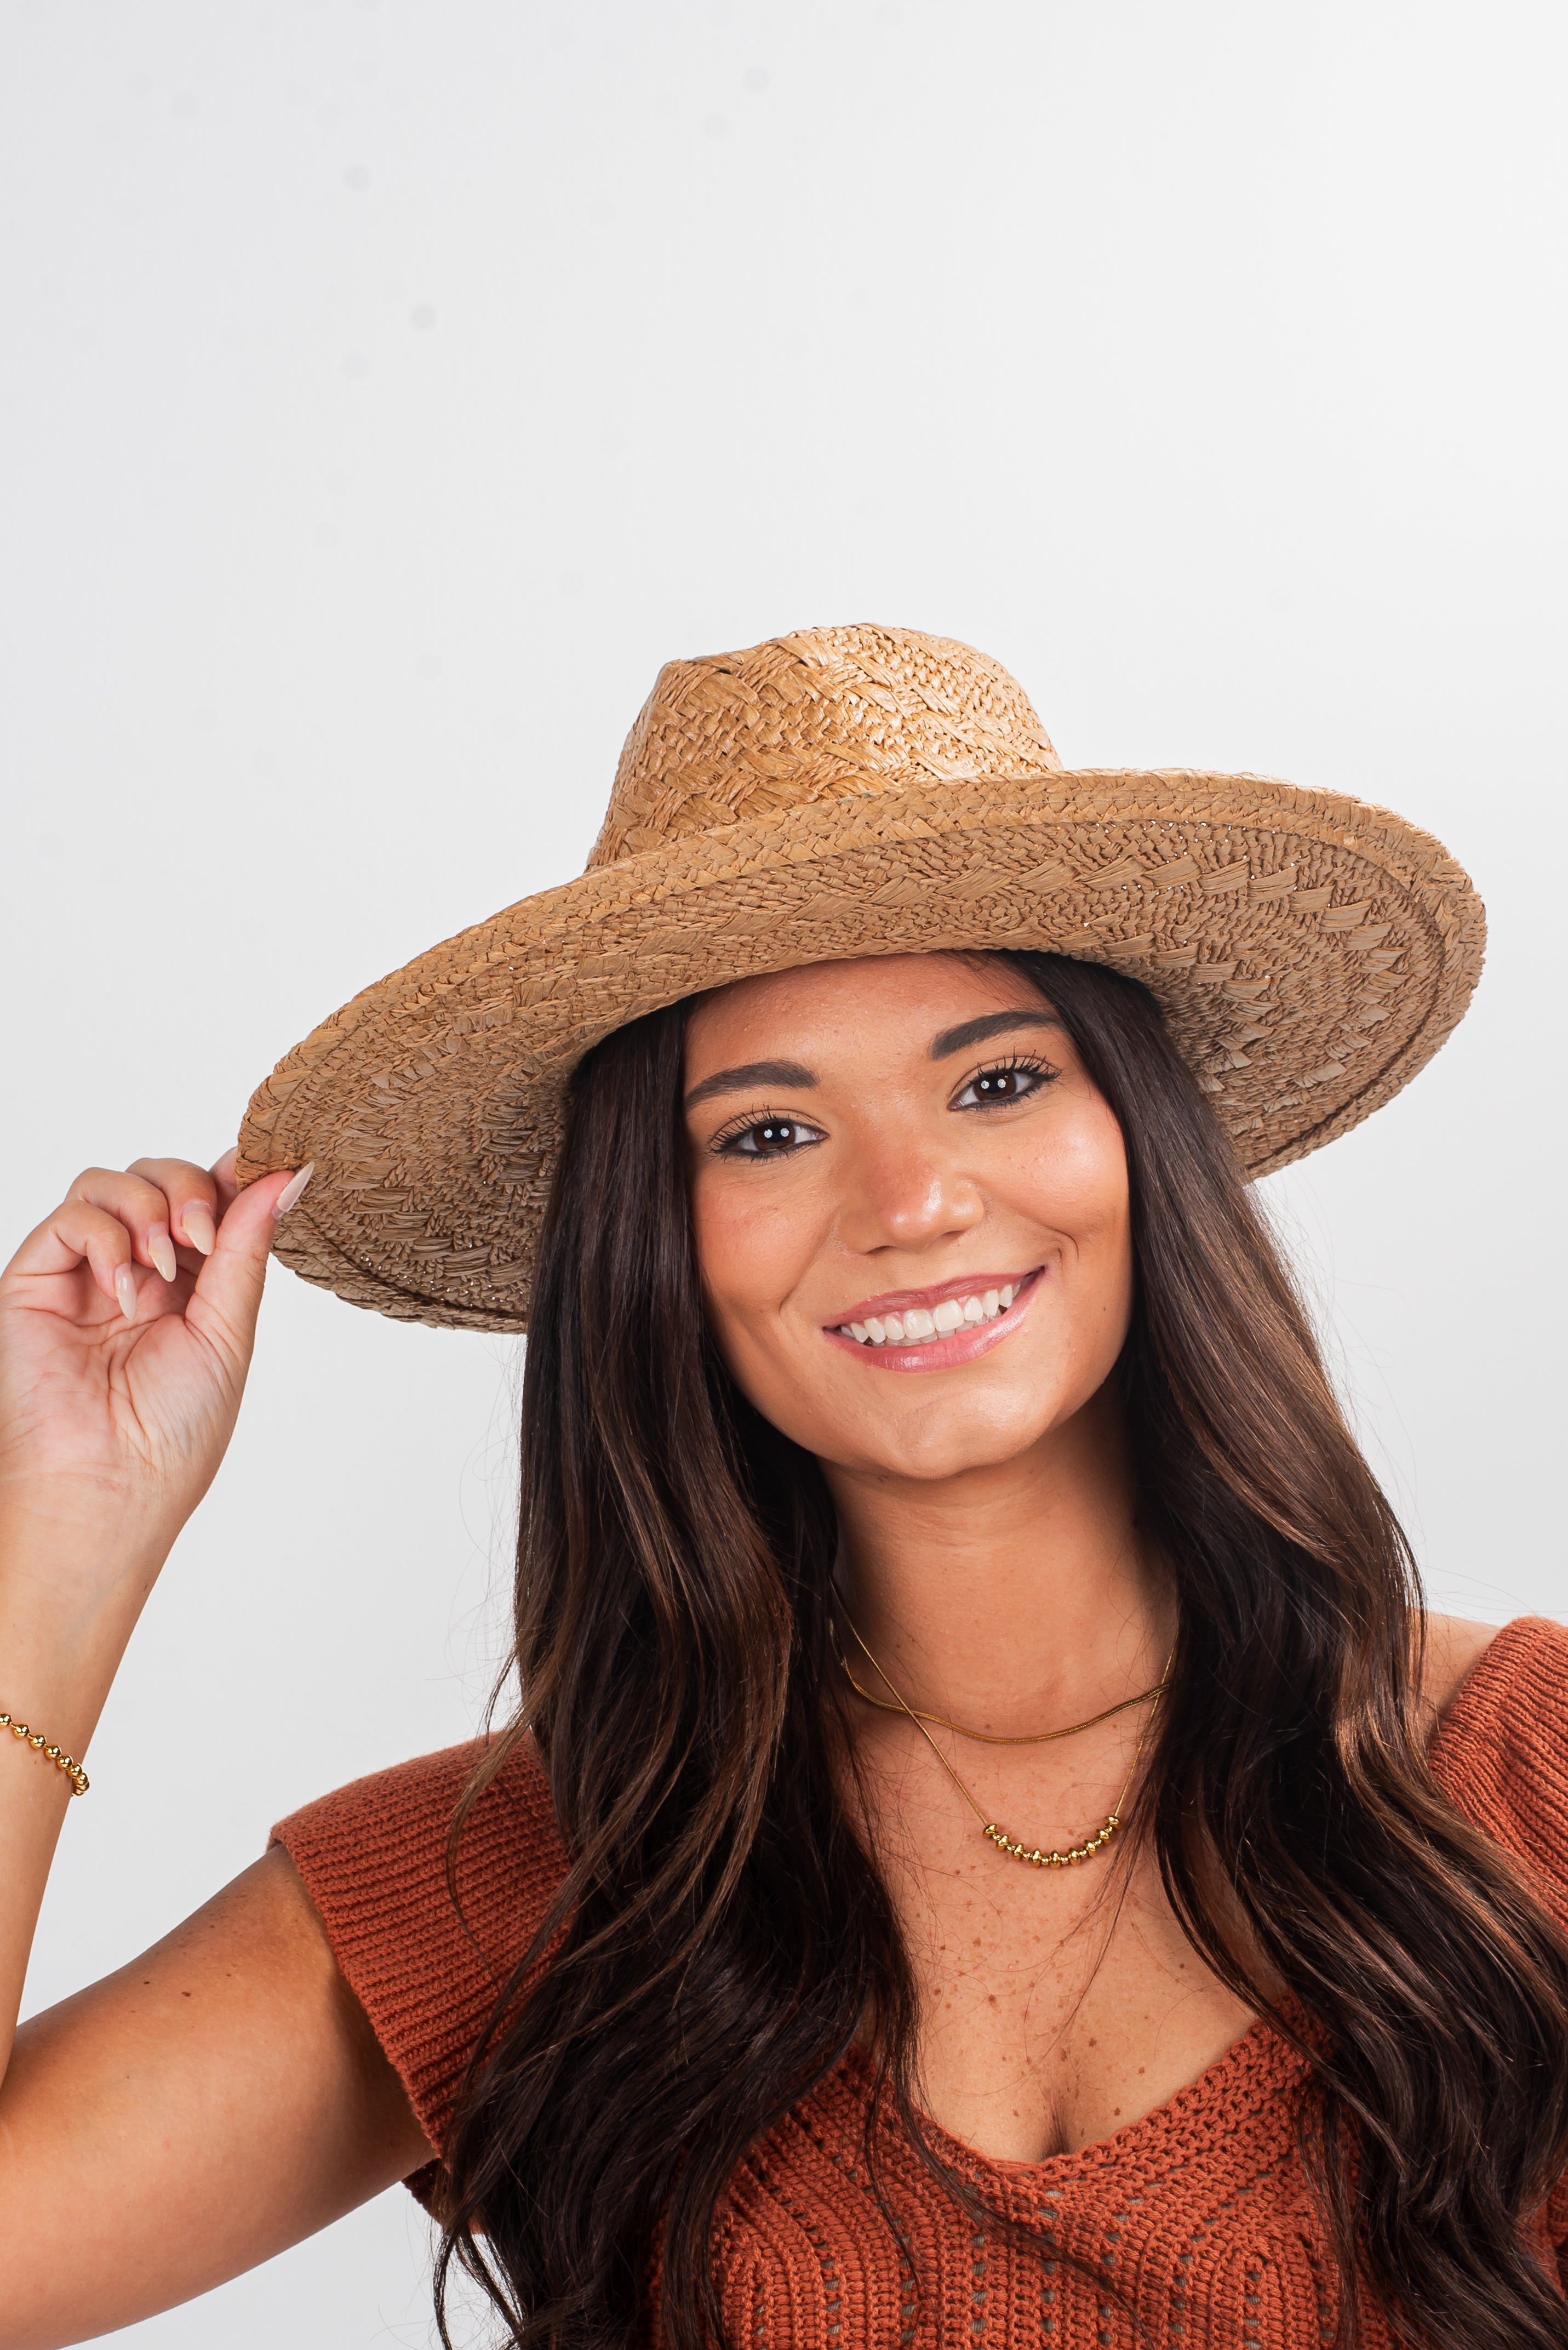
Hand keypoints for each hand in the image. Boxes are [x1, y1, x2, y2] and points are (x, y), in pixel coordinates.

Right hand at [0, 1152, 308, 1587]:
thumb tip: (283, 1176)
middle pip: (159, 1175)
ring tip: (165, 1267)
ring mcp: (83, 1274)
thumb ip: (247, 1249)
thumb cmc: (172, 1432)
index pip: (207, 1200)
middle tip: (203, 1237)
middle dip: (191, 1188)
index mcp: (189, 1285)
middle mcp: (136, 1272)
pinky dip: (107, 1238)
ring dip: (150, 1208)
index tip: (263, 1166)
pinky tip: (126, 1291)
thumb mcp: (229, 1332)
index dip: (232, 1176)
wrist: (112, 1486)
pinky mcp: (35, 1281)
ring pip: (111, 1182)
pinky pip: (72, 1217)